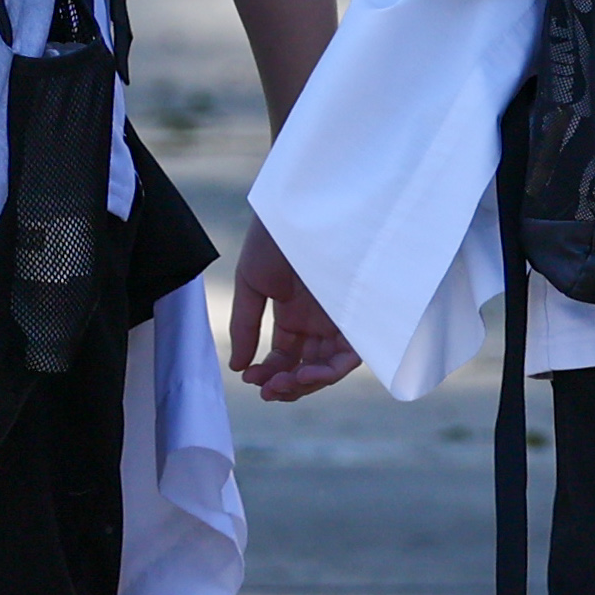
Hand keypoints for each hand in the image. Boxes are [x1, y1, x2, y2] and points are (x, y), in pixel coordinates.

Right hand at [227, 221, 359, 401]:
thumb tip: (237, 367)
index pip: (287, 358)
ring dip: (307, 383)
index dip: (269, 374)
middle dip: (287, 385)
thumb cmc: (273, 237)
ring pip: (330, 367)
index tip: (249, 377)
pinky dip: (330, 370)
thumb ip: (245, 324)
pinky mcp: (358, 312)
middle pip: (310, 368)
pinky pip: (352, 353)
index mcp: (295, 315)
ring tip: (286, 384)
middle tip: (267, 389)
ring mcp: (340, 317)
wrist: (298, 205)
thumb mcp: (252, 282)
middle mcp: (320, 320)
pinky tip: (305, 374)